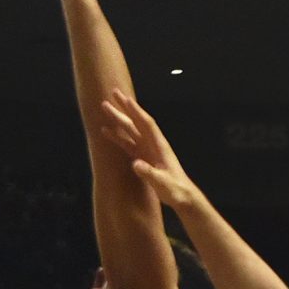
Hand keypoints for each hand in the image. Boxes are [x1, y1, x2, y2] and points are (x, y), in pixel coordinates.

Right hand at [97, 91, 201, 212]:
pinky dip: (117, 137)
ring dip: (119, 119)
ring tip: (106, 107)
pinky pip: (127, 144)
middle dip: (125, 107)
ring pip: (131, 130)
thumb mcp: (163, 183)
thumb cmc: (175, 189)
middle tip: (114, 93)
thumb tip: (135, 164)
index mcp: (159, 146)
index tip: (126, 99)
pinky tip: (106, 131)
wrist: (182, 196)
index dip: (137, 111)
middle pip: (137, 122)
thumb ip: (149, 173)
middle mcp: (153, 144)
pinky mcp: (143, 158)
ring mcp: (147, 150)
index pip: (147, 124)